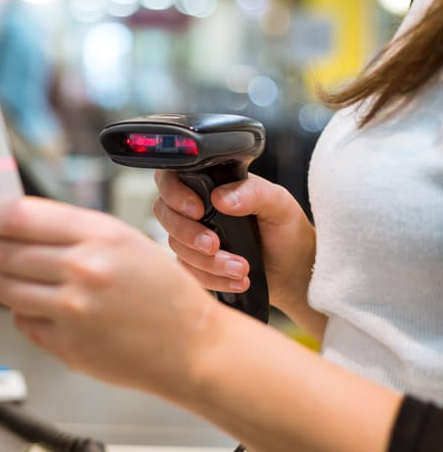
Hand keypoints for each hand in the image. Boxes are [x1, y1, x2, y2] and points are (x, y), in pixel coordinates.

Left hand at [0, 197, 221, 396]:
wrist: (189, 344)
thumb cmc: (163, 291)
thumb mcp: (124, 240)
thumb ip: (70, 228)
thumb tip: (14, 224)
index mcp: (100, 234)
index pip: (18, 215)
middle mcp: (83, 269)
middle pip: (2, 253)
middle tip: (9, 255)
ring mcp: (73, 311)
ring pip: (3, 288)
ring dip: (10, 284)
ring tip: (38, 285)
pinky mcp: (66, 346)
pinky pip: (21, 321)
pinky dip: (29, 313)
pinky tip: (57, 311)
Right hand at [153, 171, 315, 316]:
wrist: (294, 272)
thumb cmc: (287, 231)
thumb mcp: (279, 204)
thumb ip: (253, 193)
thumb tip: (221, 197)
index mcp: (211, 184)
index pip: (172, 178)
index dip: (175, 193)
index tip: (198, 210)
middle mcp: (196, 207)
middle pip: (164, 213)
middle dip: (187, 232)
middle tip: (214, 244)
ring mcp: (193, 236)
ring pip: (176, 246)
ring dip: (207, 261)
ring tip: (241, 268)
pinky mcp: (195, 263)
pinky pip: (188, 271)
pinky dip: (212, 278)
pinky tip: (236, 280)